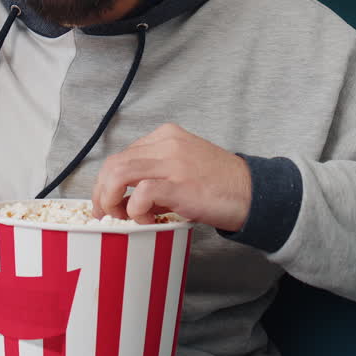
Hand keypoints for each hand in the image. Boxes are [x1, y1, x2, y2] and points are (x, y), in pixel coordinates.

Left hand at [92, 123, 251, 230]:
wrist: (252, 192)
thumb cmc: (218, 185)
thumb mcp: (183, 167)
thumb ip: (155, 175)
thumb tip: (126, 199)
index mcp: (166, 136)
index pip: (122, 155)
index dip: (107, 181)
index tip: (107, 201)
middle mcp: (166, 144)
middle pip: (114, 163)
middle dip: (102, 192)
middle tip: (106, 213)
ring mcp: (172, 162)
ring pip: (119, 174)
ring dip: (111, 200)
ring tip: (121, 217)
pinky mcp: (179, 184)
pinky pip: (140, 194)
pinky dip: (135, 210)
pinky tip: (146, 219)